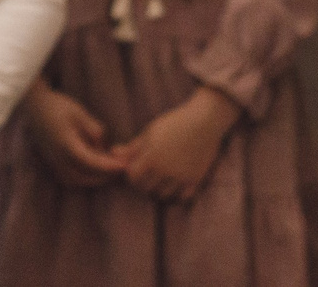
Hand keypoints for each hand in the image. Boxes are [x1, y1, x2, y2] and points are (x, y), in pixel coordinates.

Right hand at [22, 84, 129, 189]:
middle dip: (105, 176)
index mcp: (65, 143)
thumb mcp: (80, 113)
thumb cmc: (58, 106)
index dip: (108, 166)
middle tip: (122, 168)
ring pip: (77, 181)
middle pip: (85, 176)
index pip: (90, 161)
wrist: (35, 107)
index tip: (125, 165)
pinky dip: (85, 178)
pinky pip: (70, 179)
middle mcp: (58, 157)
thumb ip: (94, 131)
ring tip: (111, 171)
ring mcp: (53, 163)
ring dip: (95, 179)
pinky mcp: (52, 164)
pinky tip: (96, 171)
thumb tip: (105, 149)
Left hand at [122, 85, 238, 200]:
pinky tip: (175, 183)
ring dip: (159, 189)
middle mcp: (165, 170)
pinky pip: (182, 197)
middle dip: (143, 183)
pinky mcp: (195, 180)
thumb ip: (132, 147)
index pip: (133, 177)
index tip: (135, 168)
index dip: (131, 174)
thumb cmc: (174, 122)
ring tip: (160, 179)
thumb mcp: (151, 132)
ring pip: (163, 195)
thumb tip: (113, 153)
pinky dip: (177, 193)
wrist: (205, 121)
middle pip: (146, 188)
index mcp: (152, 156)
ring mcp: (181, 177)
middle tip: (147, 175)